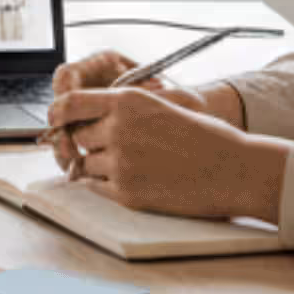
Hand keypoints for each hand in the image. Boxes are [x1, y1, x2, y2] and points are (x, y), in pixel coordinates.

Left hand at [45, 85, 286, 223]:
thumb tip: (86, 116)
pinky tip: (139, 180)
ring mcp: (121, 162)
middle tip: (116, 148)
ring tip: (138, 165)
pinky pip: (98, 188)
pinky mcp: (127, 193)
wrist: (237, 170)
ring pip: (87, 164)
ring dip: (102, 165)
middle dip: (90, 142)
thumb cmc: (207, 137)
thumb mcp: (162, 106)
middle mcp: (118, 128)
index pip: (68, 103)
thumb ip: (124, 109)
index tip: (56, 121)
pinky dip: (109, 185)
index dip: (58, 114)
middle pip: (78, 136)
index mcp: (127, 100)